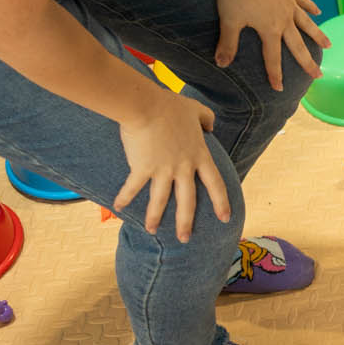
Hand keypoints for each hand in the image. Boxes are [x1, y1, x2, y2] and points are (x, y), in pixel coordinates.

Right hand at [115, 88, 229, 240]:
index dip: (221, 202)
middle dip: (186, 222)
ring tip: (151, 231)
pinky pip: (133, 187)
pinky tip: (118, 208)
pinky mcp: (142, 168)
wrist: (145, 106)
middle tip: (185, 239)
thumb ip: (207, 118)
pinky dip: (124, 198)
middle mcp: (183, 167)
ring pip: (161, 200)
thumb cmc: (170, 105)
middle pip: (188, 201)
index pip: (215, 184)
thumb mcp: (197, 109)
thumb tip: (211, 126)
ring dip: (154, 217)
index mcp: (199, 155)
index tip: (225, 218)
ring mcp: (163, 170)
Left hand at [214, 0, 327, 90]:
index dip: (275, 75)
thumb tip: (221, 64)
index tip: (279, 89)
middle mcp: (284, 21)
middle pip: (298, 46)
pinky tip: (318, 12)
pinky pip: (303, 2)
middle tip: (318, 76)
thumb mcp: (229, 19)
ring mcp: (289, 5)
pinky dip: (311, 7)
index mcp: (269, 30)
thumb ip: (227, 43)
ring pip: (307, 24)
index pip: (273, 58)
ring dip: (317, 36)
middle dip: (307, 63)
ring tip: (328, 46)